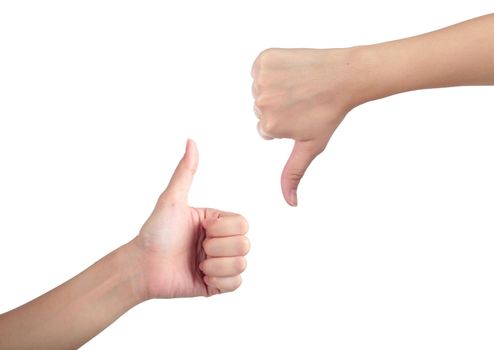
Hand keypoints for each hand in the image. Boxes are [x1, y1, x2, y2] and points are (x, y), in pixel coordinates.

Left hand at [132, 140, 249, 297]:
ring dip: (216, 266)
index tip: (200, 229)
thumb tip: (191, 141)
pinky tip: (202, 276)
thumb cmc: (154, 233)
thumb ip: (185, 172)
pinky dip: (219, 281)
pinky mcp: (217, 285)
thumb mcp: (171, 201)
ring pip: (242, 265)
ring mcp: (220, 263)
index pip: (243, 224)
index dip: (222, 229)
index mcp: (216, 222)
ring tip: (198, 263)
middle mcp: (221, 241)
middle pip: (245, 244)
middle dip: (217, 248)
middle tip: (197, 248)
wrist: (142, 267)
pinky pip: (236, 284)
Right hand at [251, 48, 360, 205]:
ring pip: (260, 88)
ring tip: (300, 85)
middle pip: (260, 109)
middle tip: (303, 99)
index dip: (285, 123)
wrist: (345, 77)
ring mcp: (262, 79)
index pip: (266, 128)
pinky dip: (273, 67)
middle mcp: (261, 103)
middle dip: (278, 106)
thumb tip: (291, 203)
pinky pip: (261, 68)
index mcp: (268, 126)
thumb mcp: (310, 147)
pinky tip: (293, 71)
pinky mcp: (264, 59)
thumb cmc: (329, 114)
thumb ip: (293, 174)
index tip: (302, 114)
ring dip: (276, 86)